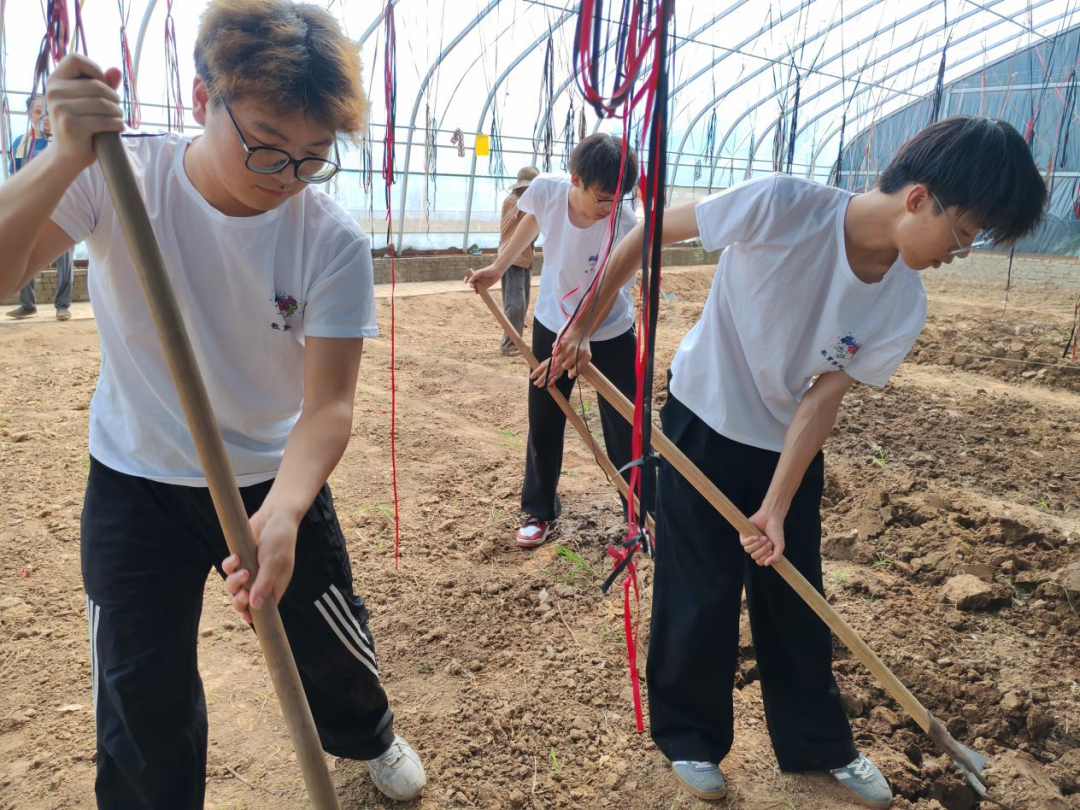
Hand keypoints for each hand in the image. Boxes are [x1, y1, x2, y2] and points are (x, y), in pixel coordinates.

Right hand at [45, 54, 123, 169]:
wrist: (67, 154)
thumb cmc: (80, 124)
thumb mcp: (88, 101)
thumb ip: (102, 84)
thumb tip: (117, 70)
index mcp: (55, 81)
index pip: (76, 59)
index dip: (95, 69)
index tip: (102, 85)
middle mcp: (54, 92)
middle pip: (96, 85)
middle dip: (114, 98)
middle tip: (116, 109)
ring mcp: (60, 108)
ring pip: (103, 103)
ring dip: (117, 113)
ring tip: (118, 119)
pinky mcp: (71, 125)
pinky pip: (104, 120)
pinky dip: (117, 124)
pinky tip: (119, 128)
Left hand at [222, 506, 298, 622]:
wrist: (274, 516)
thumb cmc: (280, 540)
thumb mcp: (274, 563)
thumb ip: (264, 585)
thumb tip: (255, 607)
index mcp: (275, 586)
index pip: (263, 609)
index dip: (253, 615)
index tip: (246, 616)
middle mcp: (261, 581)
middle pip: (244, 601)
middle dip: (239, 601)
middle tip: (242, 594)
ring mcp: (249, 571)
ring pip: (233, 587)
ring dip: (234, 582)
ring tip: (243, 570)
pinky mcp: (240, 560)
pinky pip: (228, 569)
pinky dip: (229, 565)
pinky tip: (236, 557)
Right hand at [464, 263, 503, 290]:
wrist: (498, 271)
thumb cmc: (489, 269)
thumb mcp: (481, 272)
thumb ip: (475, 276)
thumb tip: (469, 282)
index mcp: (476, 274)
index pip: (469, 277)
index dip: (466, 279)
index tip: (465, 282)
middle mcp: (478, 279)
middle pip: (472, 284)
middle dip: (471, 286)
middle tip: (473, 286)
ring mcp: (481, 283)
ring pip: (476, 288)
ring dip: (474, 289)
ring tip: (475, 290)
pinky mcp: (486, 287)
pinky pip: (480, 290)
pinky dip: (478, 292)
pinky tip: (478, 292)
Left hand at [530, 357, 558, 387]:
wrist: (563, 360)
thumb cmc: (554, 360)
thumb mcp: (547, 361)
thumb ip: (541, 366)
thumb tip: (536, 372)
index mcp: (546, 364)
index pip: (539, 369)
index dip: (534, 373)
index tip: (531, 377)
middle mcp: (550, 368)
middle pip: (543, 376)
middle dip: (538, 381)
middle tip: (534, 383)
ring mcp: (554, 372)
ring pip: (547, 379)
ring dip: (543, 383)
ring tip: (539, 386)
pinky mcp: (558, 375)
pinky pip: (553, 380)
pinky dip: (549, 383)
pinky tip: (546, 385)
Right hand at [551, 327, 591, 379]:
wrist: (580, 328)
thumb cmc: (582, 344)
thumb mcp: (586, 355)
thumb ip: (579, 367)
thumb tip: (570, 376)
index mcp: (585, 356)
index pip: (575, 371)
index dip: (572, 371)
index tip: (571, 367)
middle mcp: (577, 352)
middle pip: (565, 366)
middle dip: (565, 363)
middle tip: (567, 357)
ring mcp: (568, 347)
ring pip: (558, 360)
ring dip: (559, 358)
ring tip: (564, 353)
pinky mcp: (561, 342)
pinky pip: (554, 353)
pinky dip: (556, 352)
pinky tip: (560, 348)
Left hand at [741, 507, 785, 566]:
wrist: (771, 517)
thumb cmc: (776, 531)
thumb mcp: (780, 546)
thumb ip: (776, 557)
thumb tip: (766, 564)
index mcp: (763, 552)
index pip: (759, 562)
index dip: (764, 558)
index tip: (771, 551)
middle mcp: (756, 548)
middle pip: (754, 556)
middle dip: (762, 550)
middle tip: (768, 541)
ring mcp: (749, 542)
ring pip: (748, 550)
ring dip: (757, 545)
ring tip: (764, 537)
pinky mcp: (744, 535)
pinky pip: (743, 543)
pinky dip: (750, 541)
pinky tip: (756, 536)